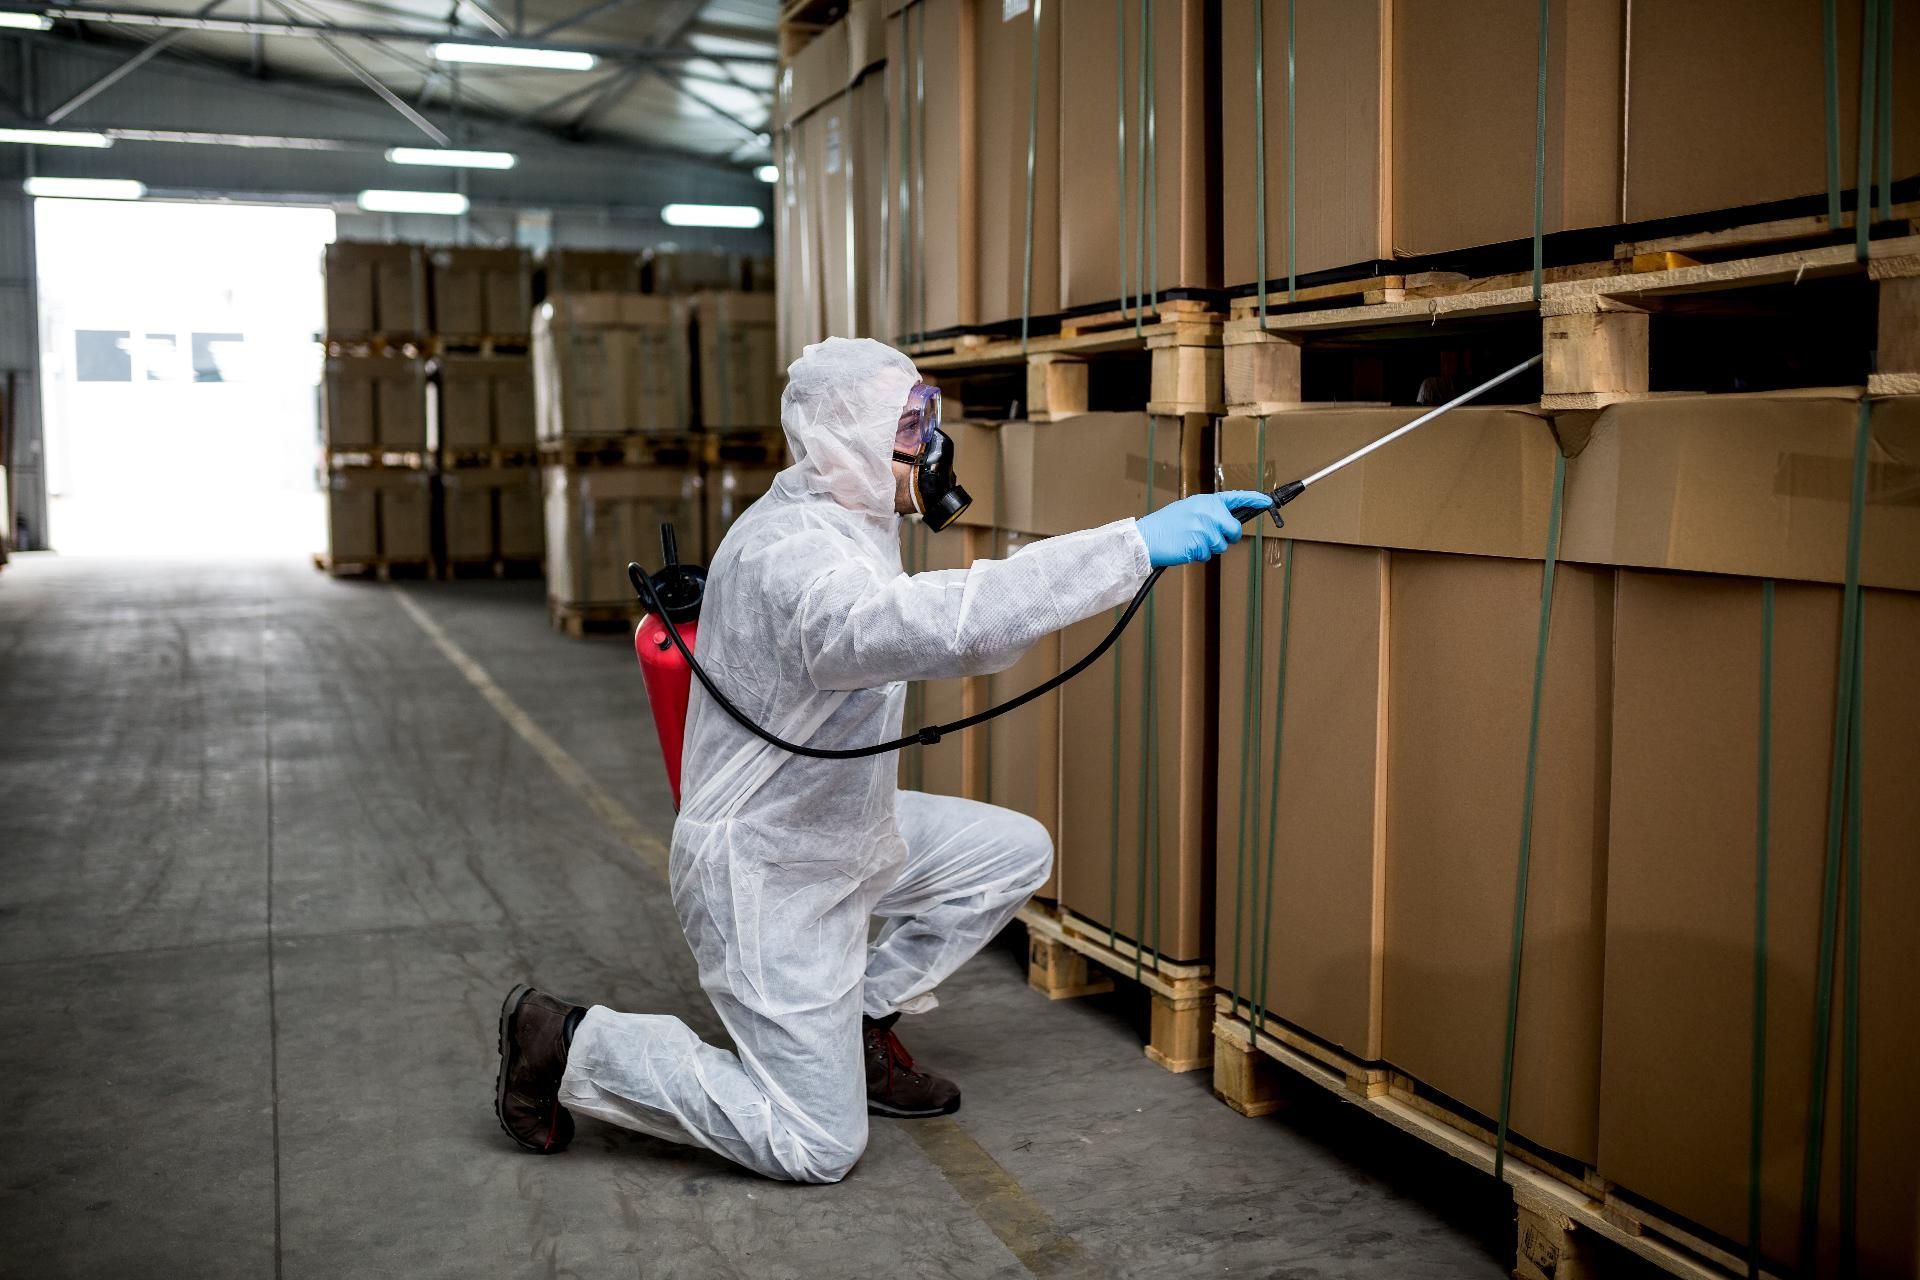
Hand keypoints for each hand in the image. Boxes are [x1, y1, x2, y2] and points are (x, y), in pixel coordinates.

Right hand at [1134, 492, 1271, 567]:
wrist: (1146, 538)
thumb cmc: (1166, 526)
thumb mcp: (1189, 510)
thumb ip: (1210, 513)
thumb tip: (1229, 523)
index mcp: (1206, 501)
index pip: (1236, 497)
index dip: (1254, 499)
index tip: (1267, 502)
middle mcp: (1207, 512)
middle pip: (1234, 529)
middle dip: (1227, 537)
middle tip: (1210, 538)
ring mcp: (1203, 528)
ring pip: (1222, 545)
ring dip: (1209, 548)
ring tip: (1191, 541)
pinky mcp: (1198, 544)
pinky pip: (1208, 555)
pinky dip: (1199, 555)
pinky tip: (1186, 548)